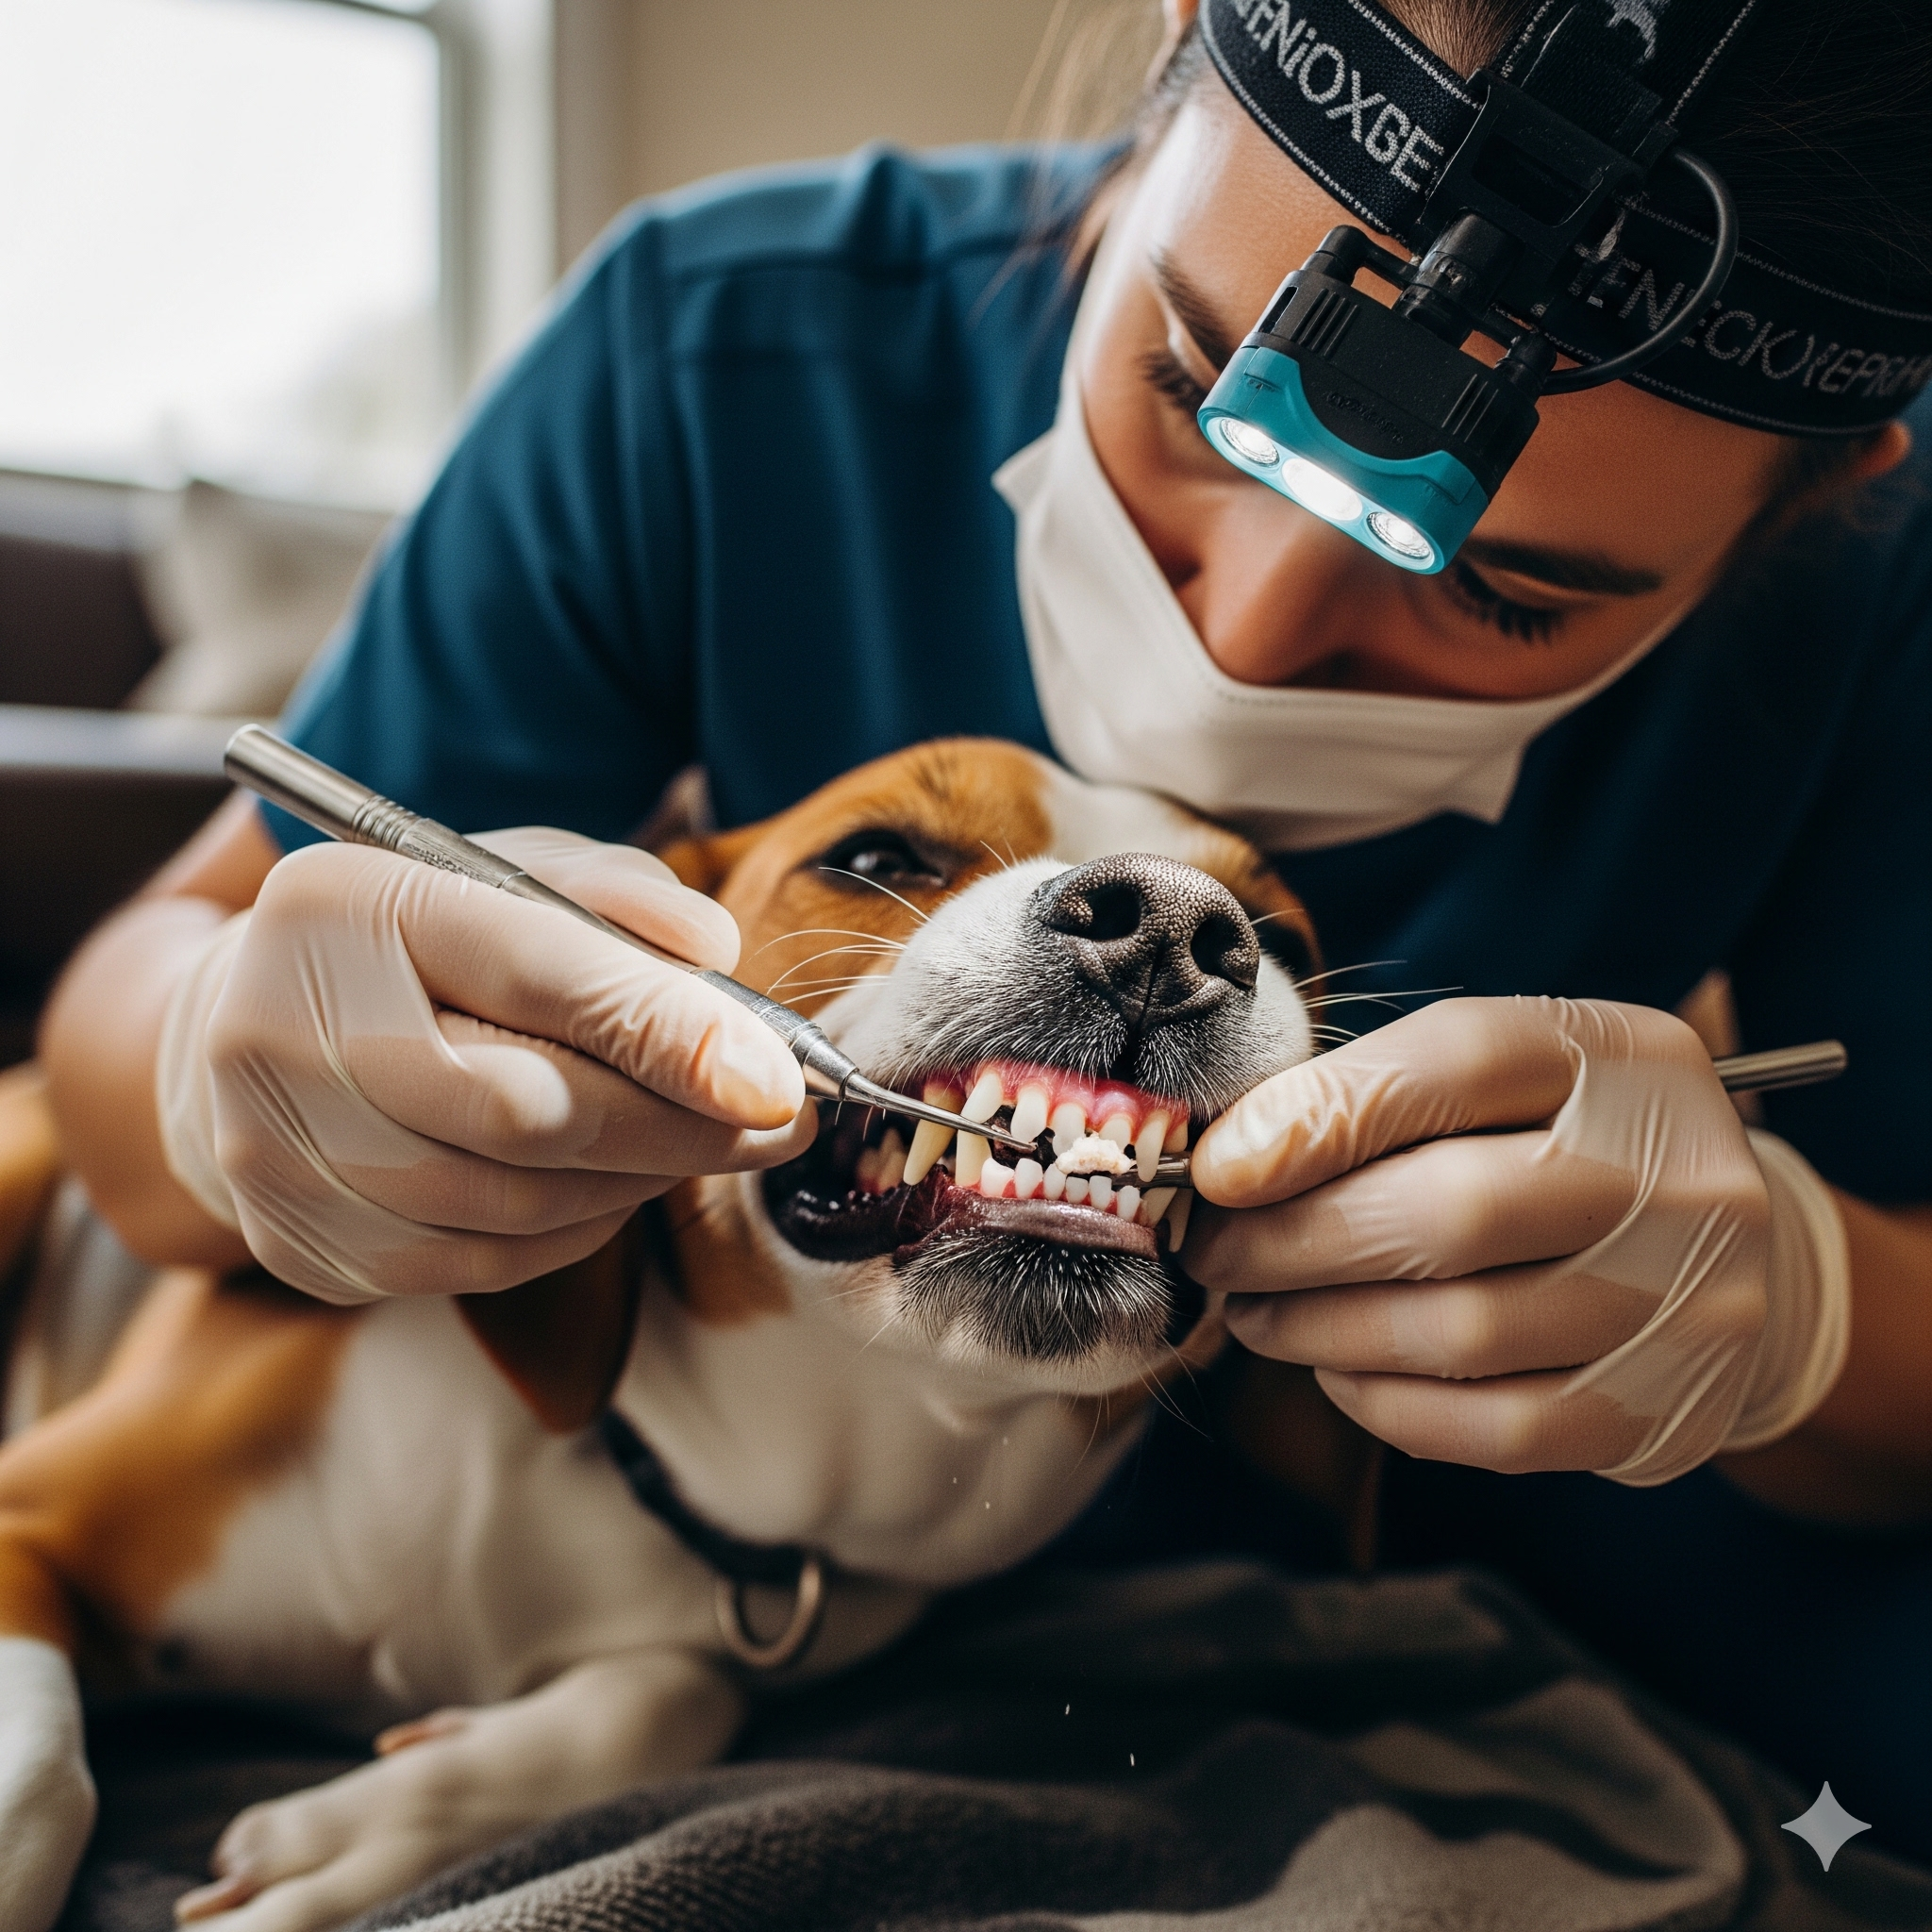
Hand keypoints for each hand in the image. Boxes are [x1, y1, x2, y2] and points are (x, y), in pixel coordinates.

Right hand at [155, 828, 813, 1302]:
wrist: (249, 1029)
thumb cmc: (416, 942)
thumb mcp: (508, 873)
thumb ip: (613, 894)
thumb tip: (717, 951)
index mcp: (343, 906)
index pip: (531, 974)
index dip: (667, 1032)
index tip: (775, 1075)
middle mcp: (282, 1029)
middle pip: (527, 1111)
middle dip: (679, 1124)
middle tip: (778, 1119)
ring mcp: (280, 1154)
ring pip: (516, 1201)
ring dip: (642, 1179)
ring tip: (711, 1141)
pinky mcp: (304, 1243)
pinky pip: (487, 1262)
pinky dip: (581, 1225)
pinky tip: (619, 1182)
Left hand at [1186, 997, 1787, 1483]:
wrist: (1731, 1252)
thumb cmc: (1559, 1147)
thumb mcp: (1495, 1083)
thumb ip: (1375, 1097)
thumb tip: (1226, 1164)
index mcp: (1623, 1056)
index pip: (1464, 1061)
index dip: (1322, 1115)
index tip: (1218, 1169)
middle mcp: (1678, 1173)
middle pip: (1455, 1210)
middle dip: (1297, 1239)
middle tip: (1215, 1254)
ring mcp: (1692, 1300)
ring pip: (1463, 1332)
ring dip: (1321, 1328)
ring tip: (1256, 1312)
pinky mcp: (1671, 1409)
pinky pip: (1498, 1429)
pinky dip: (1388, 1403)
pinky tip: (1339, 1370)